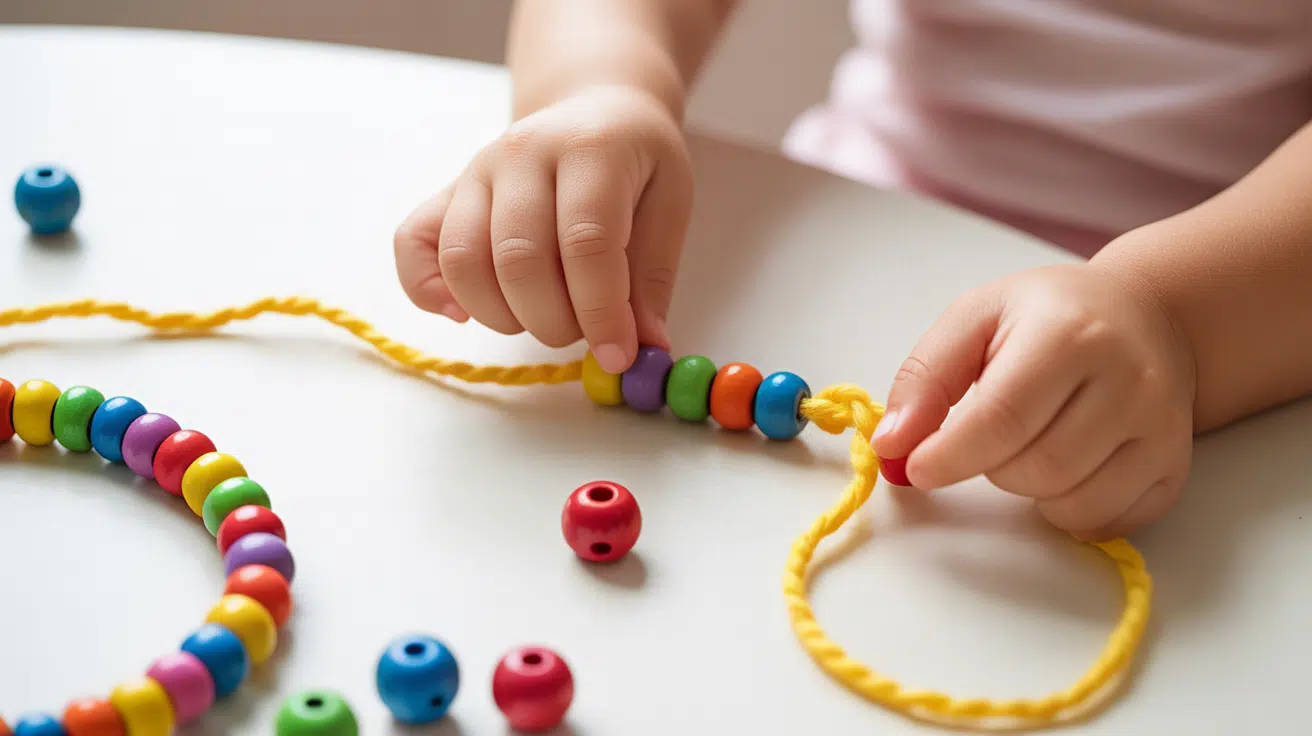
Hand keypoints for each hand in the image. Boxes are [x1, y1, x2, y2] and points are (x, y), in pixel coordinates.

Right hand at [393, 85, 693, 373]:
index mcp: (588, 148)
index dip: (600, 311)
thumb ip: (653, 277)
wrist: (594, 108)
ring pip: (463, 262)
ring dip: (502, 317)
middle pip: (518, 259)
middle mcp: (521, 153)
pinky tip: (466, 313)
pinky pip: (411, 246)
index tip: (619, 356)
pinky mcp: (445, 192)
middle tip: (584, 333)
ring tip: (543, 318)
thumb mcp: (671, 203)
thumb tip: (645, 349)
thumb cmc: (636, 161)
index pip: (586, 242)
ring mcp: (475, 171)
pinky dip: (429, 291)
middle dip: (554, 321)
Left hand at [872, 263, 1197, 539]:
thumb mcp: (975, 318)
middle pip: (1037, 466)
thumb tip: (891, 445)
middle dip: (990, 465)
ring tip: (1027, 443)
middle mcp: (1129, 379)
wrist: (1146, 315)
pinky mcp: (1175, 465)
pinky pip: (1107, 521)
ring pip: (1071, 501)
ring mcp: (1161, 426)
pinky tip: (1065, 468)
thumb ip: (925, 378)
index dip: (950, 454)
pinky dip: (1067, 510)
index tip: (918, 467)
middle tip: (987, 435)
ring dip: (1026, 488)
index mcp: (1070, 333)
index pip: (1002, 418)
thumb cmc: (1047, 316)